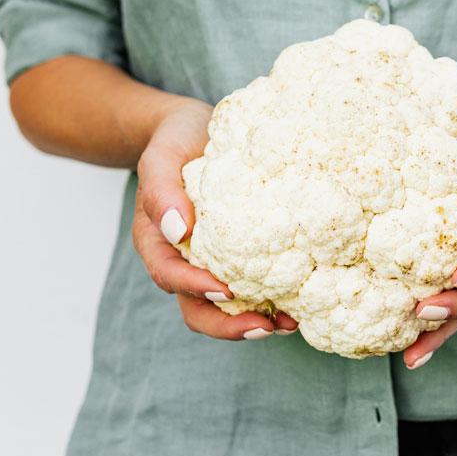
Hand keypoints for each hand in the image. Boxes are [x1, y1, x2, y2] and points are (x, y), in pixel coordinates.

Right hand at [131, 101, 297, 339]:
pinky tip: (300, 302)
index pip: (170, 275)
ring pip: (225, 309)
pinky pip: (250, 288)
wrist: (194, 129)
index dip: (195, 288)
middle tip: (267, 326)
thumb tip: (177, 231)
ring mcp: (210, 262)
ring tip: (291, 323)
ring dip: (254, 322)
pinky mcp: (239, 257)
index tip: (227, 290)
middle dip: (230, 326)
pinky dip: (271, 301)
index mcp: (157, 241)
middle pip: (196, 308)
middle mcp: (182, 259)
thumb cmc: (176, 140)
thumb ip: (160, 191)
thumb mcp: (161, 156)